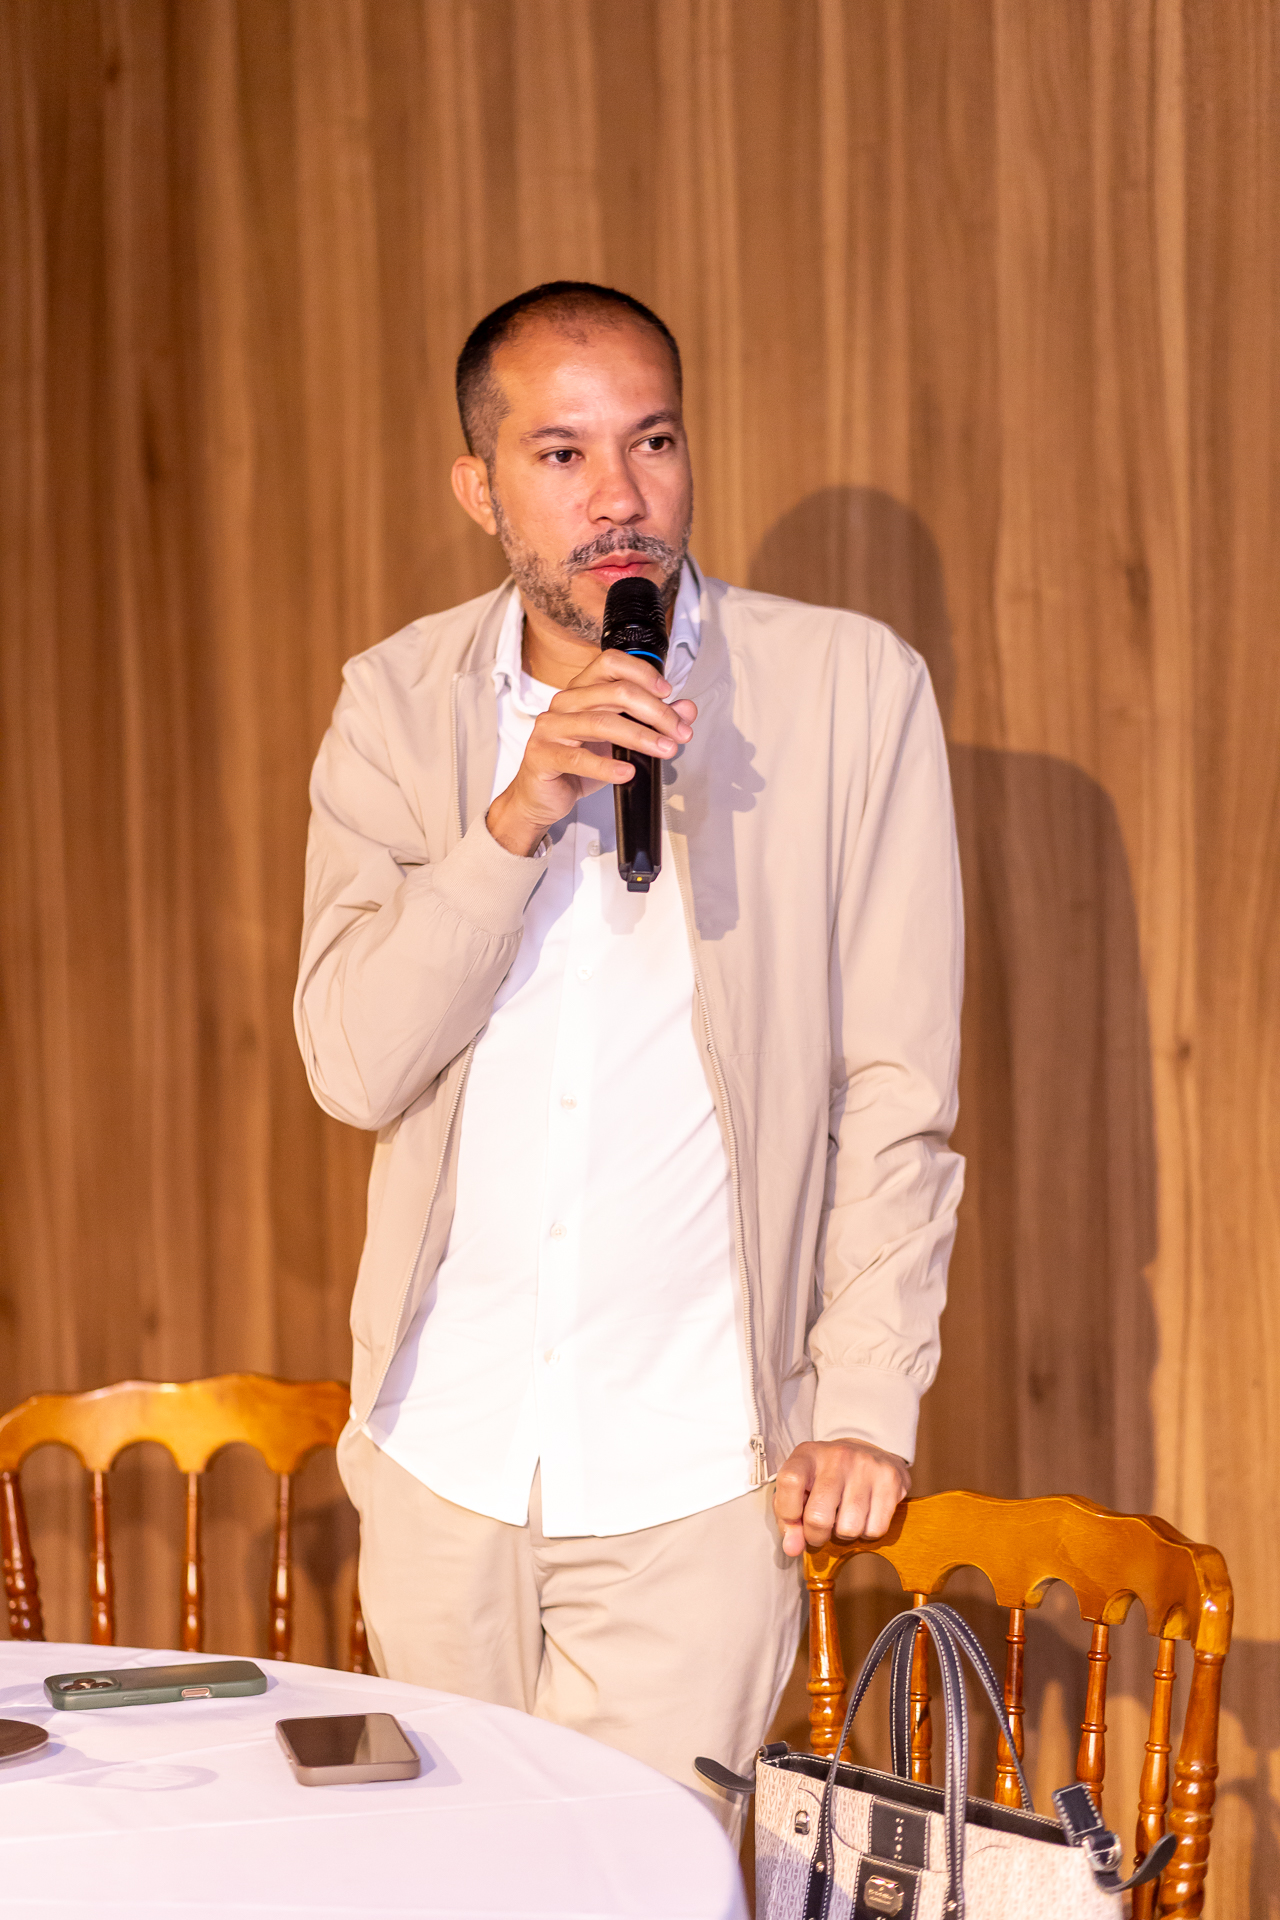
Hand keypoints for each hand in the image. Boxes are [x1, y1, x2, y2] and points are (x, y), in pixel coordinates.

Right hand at [486, 649, 695, 856]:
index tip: (668, 693)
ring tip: (664, 750)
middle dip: (655, 712)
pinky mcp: (543, 755)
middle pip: (615, 692)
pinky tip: (627, 772)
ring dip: (640, 737)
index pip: (610, 663)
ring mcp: (550, 727)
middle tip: (678, 731)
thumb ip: (651, 721)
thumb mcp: (620, 741)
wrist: (542, 797)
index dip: (642, 673)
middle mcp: (564, 702)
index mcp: (581, 690)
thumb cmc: (577, 764)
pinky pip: (578, 758)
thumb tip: (686, 710)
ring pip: (601, 722)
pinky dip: (607, 766)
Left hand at [773, 1440, 909, 1558]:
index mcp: (808, 1455)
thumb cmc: (828, 1477)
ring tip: (844, 1517)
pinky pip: (875, 1530)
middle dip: (816, 1536)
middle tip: (820, 1530)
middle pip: (818, 1516)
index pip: (790, 1481)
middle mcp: (838, 1456)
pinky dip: (867, 1532)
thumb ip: (789, 1519)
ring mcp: (866, 1467)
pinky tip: (864, 1515)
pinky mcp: (890, 1480)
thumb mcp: (801, 1487)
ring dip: (844, 1534)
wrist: (871, 1454)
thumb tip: (792, 1548)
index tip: (793, 1520)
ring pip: (849, 1529)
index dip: (788, 1511)